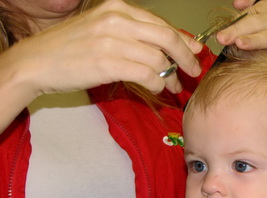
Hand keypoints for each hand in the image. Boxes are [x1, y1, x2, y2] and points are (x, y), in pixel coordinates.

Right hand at [1, 0, 201, 96]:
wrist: (37, 61)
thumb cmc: (72, 47)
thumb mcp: (103, 29)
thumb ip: (135, 33)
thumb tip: (170, 46)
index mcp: (118, 8)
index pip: (161, 23)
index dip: (184, 40)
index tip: (196, 52)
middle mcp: (117, 20)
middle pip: (167, 38)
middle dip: (186, 57)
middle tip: (194, 71)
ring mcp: (112, 41)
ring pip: (159, 59)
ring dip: (171, 77)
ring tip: (173, 87)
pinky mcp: (108, 64)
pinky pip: (147, 75)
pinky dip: (158, 84)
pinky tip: (158, 89)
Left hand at [218, 0, 266, 70]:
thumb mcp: (266, 27)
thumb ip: (250, 21)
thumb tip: (234, 9)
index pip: (251, 12)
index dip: (235, 21)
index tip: (222, 31)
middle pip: (258, 21)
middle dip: (237, 30)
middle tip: (222, 39)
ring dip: (258, 39)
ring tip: (241, 44)